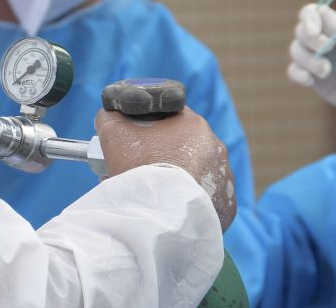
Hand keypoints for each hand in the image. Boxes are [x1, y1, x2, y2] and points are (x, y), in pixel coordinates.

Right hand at [95, 107, 235, 231]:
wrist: (159, 218)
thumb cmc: (139, 172)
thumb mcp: (114, 137)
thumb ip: (110, 119)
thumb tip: (108, 115)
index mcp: (194, 125)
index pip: (173, 119)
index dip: (153, 130)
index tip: (139, 144)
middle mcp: (216, 147)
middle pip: (187, 147)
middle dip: (168, 157)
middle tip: (145, 173)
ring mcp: (225, 176)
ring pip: (200, 174)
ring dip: (183, 181)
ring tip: (159, 197)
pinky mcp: (227, 205)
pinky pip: (209, 201)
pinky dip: (193, 204)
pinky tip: (176, 211)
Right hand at [288, 3, 335, 170]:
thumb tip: (317, 14)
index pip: (313, 13)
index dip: (309, 19)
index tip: (316, 32)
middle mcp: (329, 42)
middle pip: (300, 31)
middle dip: (309, 40)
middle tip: (326, 51)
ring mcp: (321, 61)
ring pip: (296, 51)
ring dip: (306, 59)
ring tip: (326, 72)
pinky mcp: (316, 82)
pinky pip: (294, 72)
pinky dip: (297, 73)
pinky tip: (310, 81)